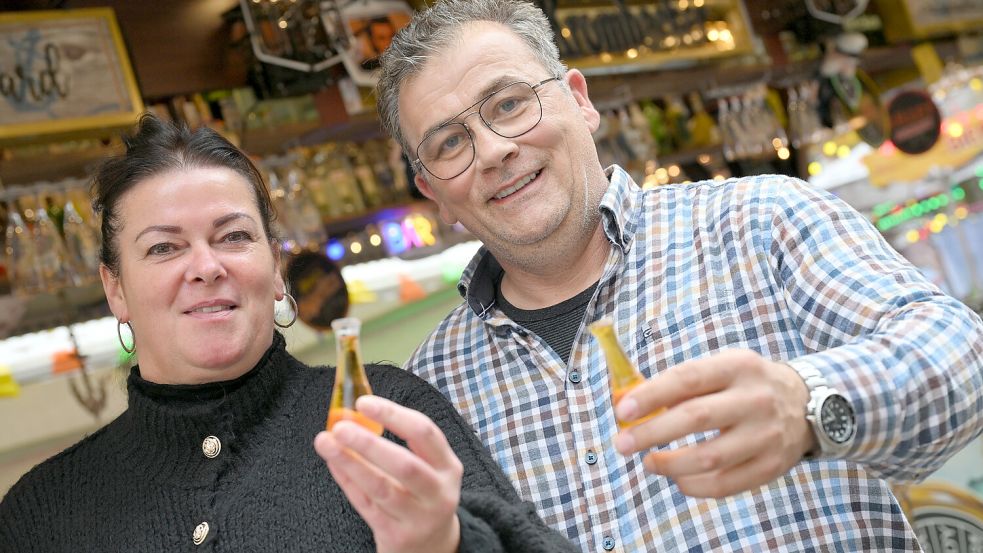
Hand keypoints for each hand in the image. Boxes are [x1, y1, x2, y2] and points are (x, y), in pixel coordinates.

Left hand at [313, 395, 462, 552]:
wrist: (431, 546)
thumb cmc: (422, 494)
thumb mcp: (427, 467)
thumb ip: (400, 441)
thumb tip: (356, 413)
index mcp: (448, 466)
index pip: (424, 433)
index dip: (393, 415)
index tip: (363, 403)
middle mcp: (438, 492)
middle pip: (404, 465)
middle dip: (369, 443)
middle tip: (340, 427)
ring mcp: (418, 517)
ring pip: (381, 488)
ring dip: (350, 463)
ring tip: (326, 442)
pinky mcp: (396, 535)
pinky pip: (366, 504)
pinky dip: (347, 481)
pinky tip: (334, 463)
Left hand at [612, 349, 815, 497]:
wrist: (808, 403)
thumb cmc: (746, 384)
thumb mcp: (723, 367)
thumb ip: (682, 383)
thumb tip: (632, 405)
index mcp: (738, 366)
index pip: (687, 379)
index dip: (651, 396)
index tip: (622, 411)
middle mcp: (755, 399)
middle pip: (695, 418)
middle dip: (651, 433)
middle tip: (622, 444)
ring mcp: (766, 435)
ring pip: (708, 458)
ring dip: (669, 464)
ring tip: (649, 462)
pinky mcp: (771, 466)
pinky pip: (723, 484)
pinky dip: (692, 485)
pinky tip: (677, 477)